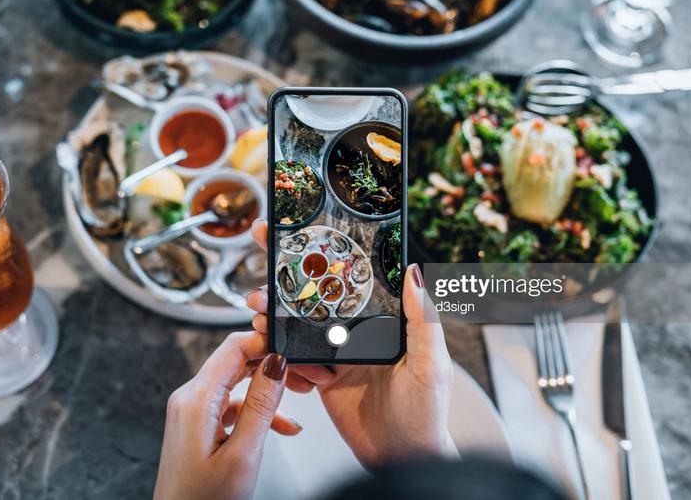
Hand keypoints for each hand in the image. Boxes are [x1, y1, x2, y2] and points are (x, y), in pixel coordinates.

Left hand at [153, 331, 295, 499]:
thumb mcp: (242, 454)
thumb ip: (261, 405)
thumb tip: (276, 363)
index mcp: (195, 400)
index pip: (233, 347)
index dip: (265, 341)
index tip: (293, 346)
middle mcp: (189, 399)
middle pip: (235, 361)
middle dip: (271, 365)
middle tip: (302, 375)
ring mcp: (191, 412)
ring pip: (236, 384)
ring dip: (267, 393)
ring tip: (294, 410)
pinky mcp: (197, 426)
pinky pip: (231, 406)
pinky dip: (255, 412)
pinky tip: (280, 428)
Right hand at [247, 219, 456, 466]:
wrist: (404, 461)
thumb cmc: (428, 415)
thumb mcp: (431, 363)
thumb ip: (423, 319)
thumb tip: (414, 272)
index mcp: (386, 319)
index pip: (355, 277)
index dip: (331, 253)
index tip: (304, 229)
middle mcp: (360, 331)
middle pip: (321, 294)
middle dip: (289, 276)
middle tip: (264, 260)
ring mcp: (340, 354)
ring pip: (301, 325)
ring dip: (277, 315)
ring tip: (259, 312)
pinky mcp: (324, 379)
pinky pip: (296, 361)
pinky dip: (280, 354)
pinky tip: (271, 351)